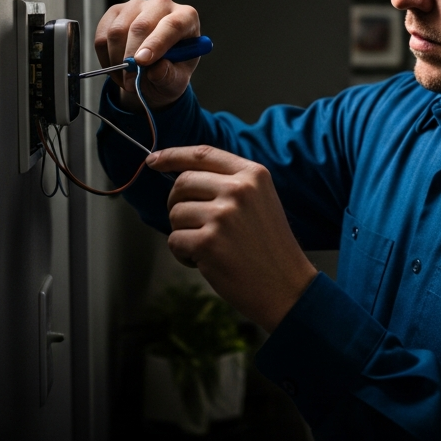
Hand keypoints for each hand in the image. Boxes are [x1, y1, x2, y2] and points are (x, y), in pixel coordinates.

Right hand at [94, 0, 200, 111]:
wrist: (154, 70)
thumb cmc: (171, 71)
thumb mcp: (176, 81)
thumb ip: (169, 77)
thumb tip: (156, 70)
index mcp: (187, 17)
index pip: (172, 25)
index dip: (156, 43)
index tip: (142, 62)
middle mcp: (162, 5)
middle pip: (140, 27)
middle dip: (131, 58)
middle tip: (130, 82)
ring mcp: (137, 5)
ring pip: (117, 32)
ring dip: (117, 61)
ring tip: (125, 78)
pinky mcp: (116, 11)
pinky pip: (102, 36)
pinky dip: (105, 58)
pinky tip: (116, 68)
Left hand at [148, 145, 317, 332]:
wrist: (286, 286)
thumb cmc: (269, 247)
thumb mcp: (260, 201)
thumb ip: (228, 183)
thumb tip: (181, 178)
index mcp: (253, 175)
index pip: (203, 154)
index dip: (173, 155)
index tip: (154, 160)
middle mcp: (238, 190)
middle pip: (183, 182)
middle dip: (178, 203)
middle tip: (193, 223)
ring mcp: (223, 215)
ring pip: (175, 213)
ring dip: (183, 232)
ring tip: (209, 246)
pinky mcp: (208, 242)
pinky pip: (174, 240)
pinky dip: (183, 254)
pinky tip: (207, 261)